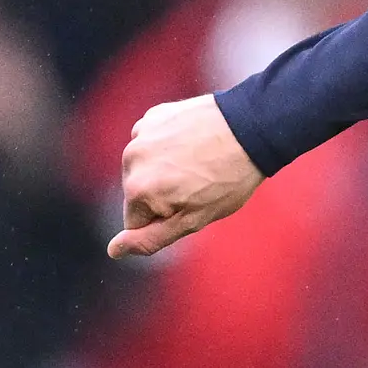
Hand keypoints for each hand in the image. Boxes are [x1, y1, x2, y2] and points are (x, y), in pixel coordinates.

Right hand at [107, 94, 264, 260]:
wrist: (253, 128)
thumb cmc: (230, 179)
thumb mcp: (194, 219)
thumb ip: (151, 238)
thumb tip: (114, 250)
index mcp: (138, 190)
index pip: (134, 222)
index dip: (166, 219)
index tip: (192, 205)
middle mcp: (131, 160)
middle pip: (137, 193)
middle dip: (163, 195)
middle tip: (200, 183)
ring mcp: (140, 135)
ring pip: (145, 167)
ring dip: (165, 169)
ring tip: (200, 162)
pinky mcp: (153, 117)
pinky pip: (153, 143)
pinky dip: (169, 145)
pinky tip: (196, 143)